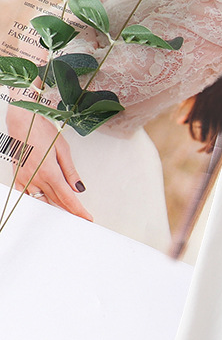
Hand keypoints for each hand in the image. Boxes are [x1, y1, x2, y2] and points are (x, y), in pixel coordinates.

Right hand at [4, 103, 92, 220]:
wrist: (22, 121)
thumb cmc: (41, 131)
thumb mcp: (63, 150)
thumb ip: (71, 172)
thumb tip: (79, 188)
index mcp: (50, 172)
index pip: (68, 198)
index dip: (78, 210)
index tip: (86, 218)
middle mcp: (36, 178)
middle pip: (57, 201)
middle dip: (70, 211)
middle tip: (80, 217)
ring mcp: (25, 178)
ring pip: (42, 200)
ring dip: (55, 208)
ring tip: (66, 214)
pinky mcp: (17, 177)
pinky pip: (26, 195)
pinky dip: (36, 202)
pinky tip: (44, 206)